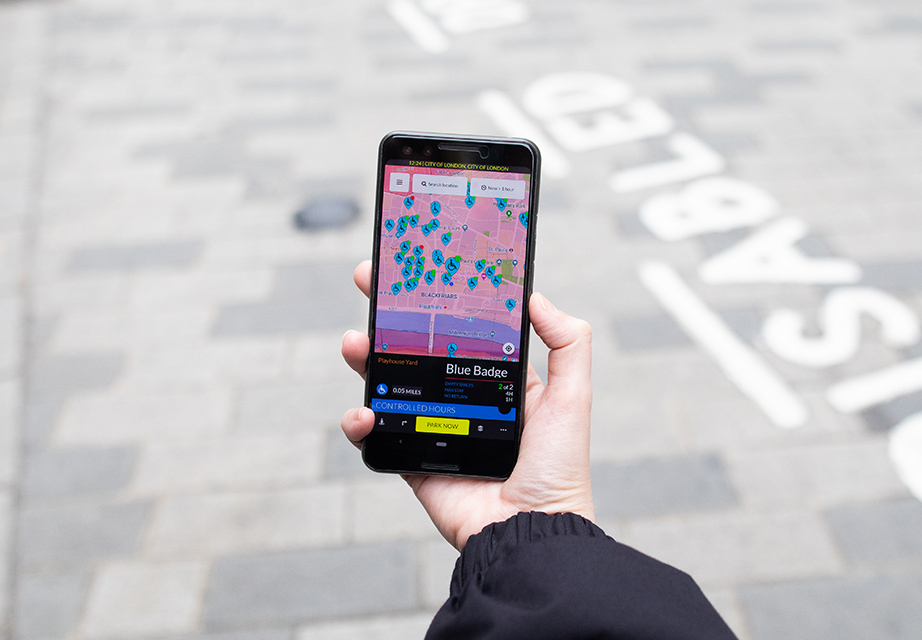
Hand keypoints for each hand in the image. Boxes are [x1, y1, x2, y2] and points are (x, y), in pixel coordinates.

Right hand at [341, 260, 594, 549]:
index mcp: (496, 380)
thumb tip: (535, 296)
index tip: (415, 270)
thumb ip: (568, 343)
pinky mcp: (412, 461)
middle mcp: (461, 400)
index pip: (459, 329)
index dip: (436, 299)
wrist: (530, 532)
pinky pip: (376, 436)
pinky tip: (362, 412)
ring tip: (354, 343)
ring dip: (365, 359)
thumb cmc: (558, 467)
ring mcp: (434, 429)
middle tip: (367, 284)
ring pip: (389, 384)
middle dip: (388, 317)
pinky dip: (360, 421)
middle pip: (415, 349)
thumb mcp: (572, 396)